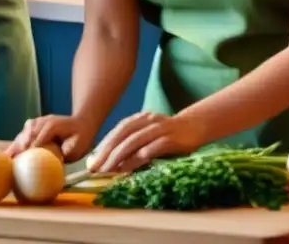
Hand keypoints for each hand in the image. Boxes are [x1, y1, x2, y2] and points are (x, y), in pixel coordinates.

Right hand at [5, 114, 96, 160]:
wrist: (80, 123)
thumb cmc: (80, 138)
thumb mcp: (78, 147)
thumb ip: (66, 152)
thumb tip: (55, 161)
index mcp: (53, 125)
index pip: (39, 137)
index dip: (32, 148)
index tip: (25, 160)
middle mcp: (43, 121)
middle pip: (28, 134)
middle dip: (20, 147)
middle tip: (12, 161)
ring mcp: (37, 121)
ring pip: (24, 133)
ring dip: (16, 145)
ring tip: (7, 158)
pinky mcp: (33, 124)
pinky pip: (23, 133)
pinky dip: (17, 142)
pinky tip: (10, 153)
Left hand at [86, 112, 206, 173]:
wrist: (196, 125)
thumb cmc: (169, 134)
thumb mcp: (149, 134)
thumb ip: (133, 142)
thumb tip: (112, 159)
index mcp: (138, 119)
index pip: (116, 132)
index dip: (103, 146)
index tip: (92, 161)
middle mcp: (146, 121)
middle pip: (121, 136)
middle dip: (106, 152)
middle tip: (95, 168)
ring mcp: (158, 129)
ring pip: (133, 141)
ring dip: (118, 156)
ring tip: (108, 170)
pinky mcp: (170, 139)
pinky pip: (151, 148)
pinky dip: (138, 158)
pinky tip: (129, 167)